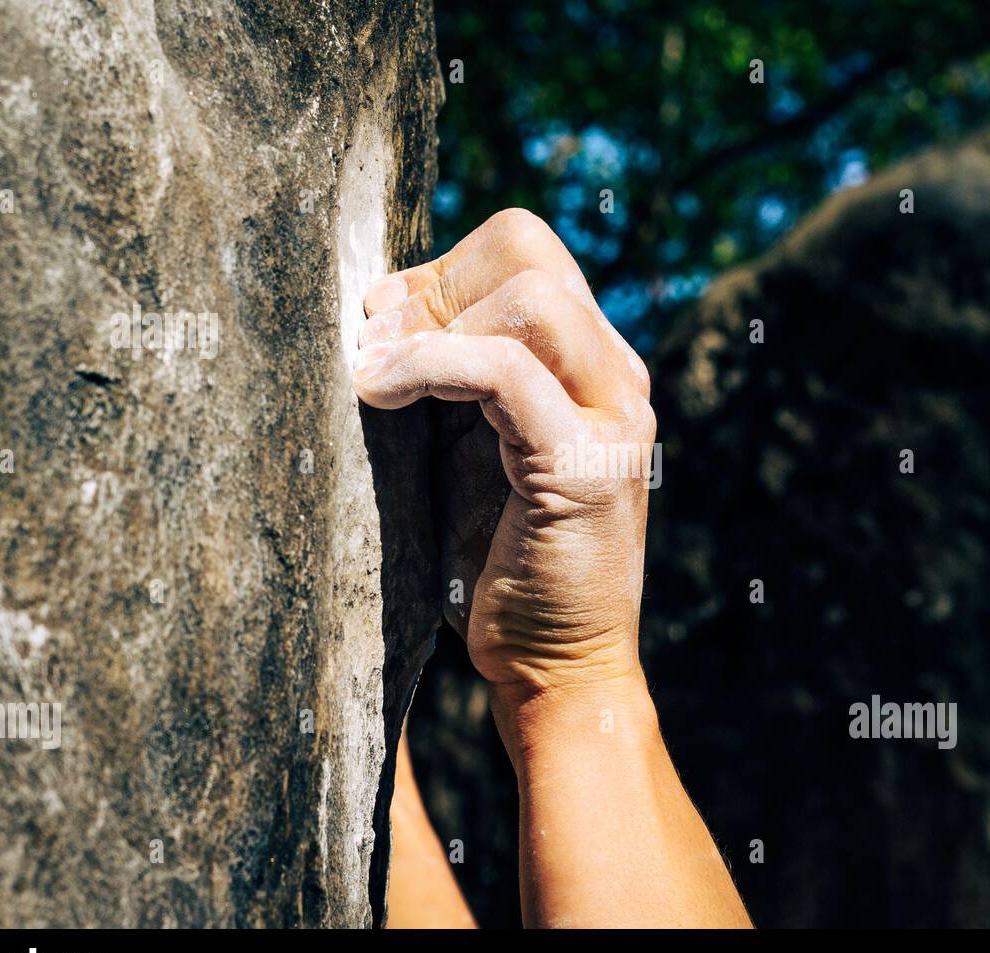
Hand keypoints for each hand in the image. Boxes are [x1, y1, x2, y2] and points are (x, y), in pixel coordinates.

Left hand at [354, 209, 654, 706]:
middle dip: (432, 285)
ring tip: (373, 377)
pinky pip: (506, 372)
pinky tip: (378, 394)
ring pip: (528, 296)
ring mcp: (615, 415)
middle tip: (375, 345)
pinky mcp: (589, 463)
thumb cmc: (496, 563)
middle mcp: (616, 376)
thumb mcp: (465, 447)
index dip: (440, 271)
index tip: (381, 328)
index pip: (524, 250)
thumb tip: (380, 308)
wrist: (557, 666)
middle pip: (527, 249)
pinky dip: (428, 368)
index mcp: (592, 363)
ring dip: (427, 326)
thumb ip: (449, 376)